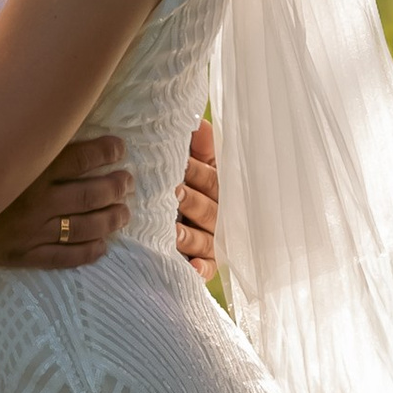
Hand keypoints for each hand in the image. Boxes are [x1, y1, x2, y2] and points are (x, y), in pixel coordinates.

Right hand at [0, 131, 134, 270]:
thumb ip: (18, 135)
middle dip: (116, 187)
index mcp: (28, 171)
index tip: (119, 148)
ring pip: (83, 227)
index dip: (106, 152)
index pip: (80, 158)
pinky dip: (87, 253)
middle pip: (89, 194)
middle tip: (127, 182)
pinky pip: (63, 258)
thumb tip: (44, 113)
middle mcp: (35, 202)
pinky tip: (103, 247)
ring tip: (124, 213)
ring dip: (110, 219)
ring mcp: (31, 231)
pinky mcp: (23, 255)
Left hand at [177, 116, 218, 281]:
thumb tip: (198, 124)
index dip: (198, 172)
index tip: (181, 164)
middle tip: (174, 193)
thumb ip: (200, 147)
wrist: (182, 211)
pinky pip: (208, 269)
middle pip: (208, 209)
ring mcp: (212, 241)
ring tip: (173, 232)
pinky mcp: (206, 264)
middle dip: (192, 201)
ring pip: (205, 240)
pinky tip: (193, 267)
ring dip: (191, 237)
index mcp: (217, 188)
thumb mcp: (197, 163)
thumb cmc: (188, 183)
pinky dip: (202, 269)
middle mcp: (219, 215)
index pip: (211, 179)